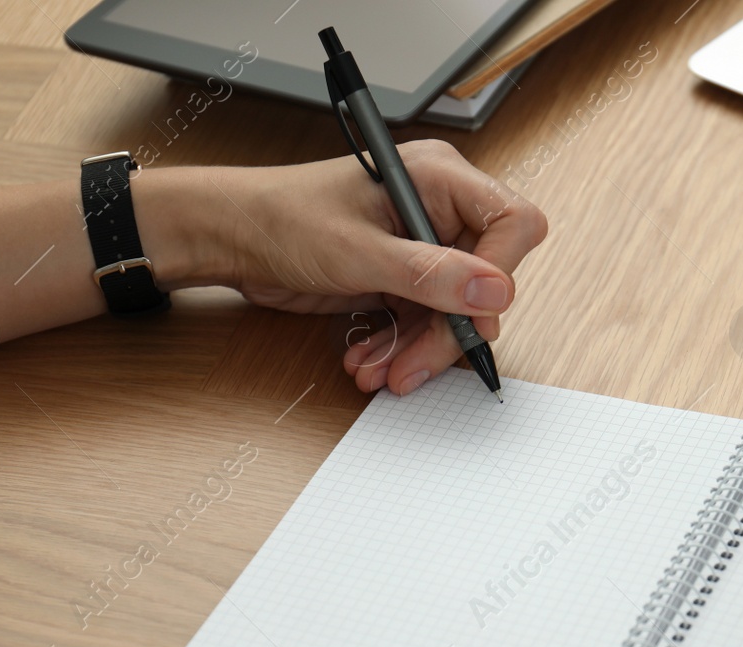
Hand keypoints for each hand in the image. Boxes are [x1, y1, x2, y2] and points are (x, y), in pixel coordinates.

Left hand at [172, 142, 547, 394]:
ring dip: (419, 350)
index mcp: (438, 178)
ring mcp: (420, 247)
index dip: (500, 273)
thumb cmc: (281, 217)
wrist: (232, 239)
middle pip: (483, 281)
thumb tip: (494, 291)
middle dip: (448, 330)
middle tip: (416, 366)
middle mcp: (437, 210)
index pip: (510, 223)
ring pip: (452, 312)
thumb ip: (429, 273)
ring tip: (381, 371)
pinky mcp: (401, 278)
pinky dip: (400, 348)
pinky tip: (371, 361)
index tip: (476, 315)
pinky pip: (422, 322)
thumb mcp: (358, 251)